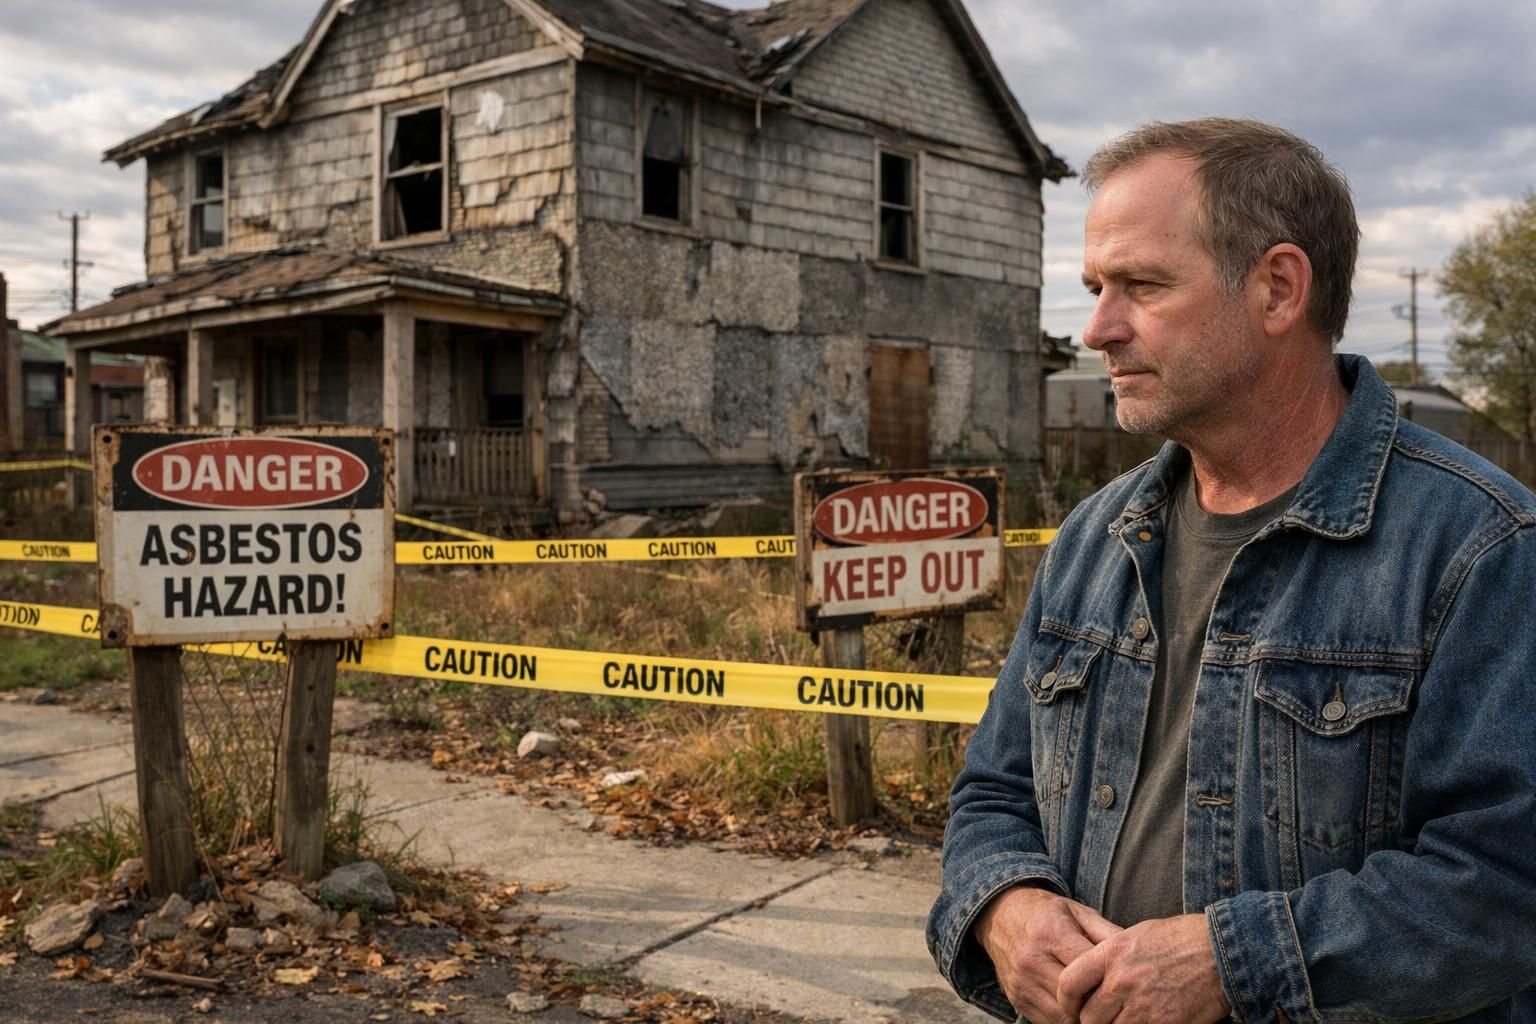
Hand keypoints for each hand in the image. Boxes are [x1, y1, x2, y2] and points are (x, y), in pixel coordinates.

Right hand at [973, 886, 1121, 1023]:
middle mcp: (1032, 959)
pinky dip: (1065, 1021)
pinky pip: (1047, 1022)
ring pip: (1062, 1016)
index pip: (1087, 970)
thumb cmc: (1045, 912)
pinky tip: (1077, 1010)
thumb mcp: (1077, 911)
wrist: (999, 915)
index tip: (1122, 982)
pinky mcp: (1016, 998)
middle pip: (1075, 998)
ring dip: (1083, 1017)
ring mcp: (1021, 982)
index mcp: (1051, 933)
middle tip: (1114, 1001)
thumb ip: (1106, 933)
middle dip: (1098, 1003)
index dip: (1108, 980)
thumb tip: (1137, 954)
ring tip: (1098, 1008)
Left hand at [1056, 913, 1229, 1023]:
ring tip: (1124, 1017)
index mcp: (1112, 952)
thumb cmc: (1182, 939)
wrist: (1221, 952)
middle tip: (1102, 1016)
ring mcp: (1142, 1005)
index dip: (1066, 999)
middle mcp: (1122, 980)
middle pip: (1089, 1016)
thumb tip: (1095, 977)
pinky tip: (1145, 1021)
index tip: (1071, 1005)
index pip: (1069, 982)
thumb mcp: (1137, 935)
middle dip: (1093, 1019)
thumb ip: (1111, 957)